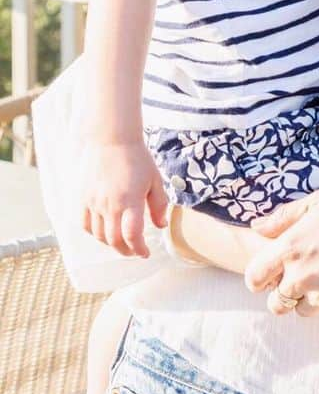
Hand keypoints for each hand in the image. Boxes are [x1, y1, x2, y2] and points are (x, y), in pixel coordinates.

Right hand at [81, 140, 168, 258]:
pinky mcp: (83, 198)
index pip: (132, 235)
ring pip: (99, 235)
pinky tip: (105, 232)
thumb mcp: (155, 180)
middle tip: (135, 252)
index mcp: (130, 200)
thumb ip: (159, 205)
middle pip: (114, 240)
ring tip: (122, 243)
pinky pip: (85, 224)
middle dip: (126, 251)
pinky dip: (95, 233)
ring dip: (111, 244)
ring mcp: (93, 202)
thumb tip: (160, 226)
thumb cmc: (137, 158)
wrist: (111, 140)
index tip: (146, 253)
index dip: (139, 249)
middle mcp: (109, 204)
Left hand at [244, 167, 318, 315]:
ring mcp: (318, 295)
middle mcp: (298, 276)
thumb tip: (257, 227)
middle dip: (282, 294)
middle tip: (300, 278)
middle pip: (275, 302)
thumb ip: (283, 216)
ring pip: (300, 309)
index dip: (258, 278)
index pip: (254, 277)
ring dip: (307, 299)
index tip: (267, 275)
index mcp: (287, 248)